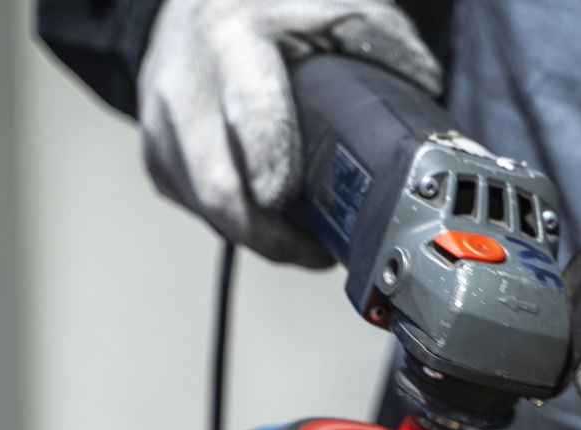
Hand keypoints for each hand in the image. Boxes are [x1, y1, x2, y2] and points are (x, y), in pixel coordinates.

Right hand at [138, 0, 442, 265]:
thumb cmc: (269, 3)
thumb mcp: (334, 7)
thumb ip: (384, 44)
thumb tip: (427, 95)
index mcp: (231, 40)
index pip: (252, 124)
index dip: (278, 177)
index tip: (310, 218)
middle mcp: (184, 85)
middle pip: (220, 191)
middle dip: (272, 238)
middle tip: (317, 253)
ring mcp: (160, 123)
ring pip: (206, 208)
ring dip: (254, 233)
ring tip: (298, 237)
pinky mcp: (153, 151)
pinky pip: (193, 205)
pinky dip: (231, 218)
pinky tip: (262, 212)